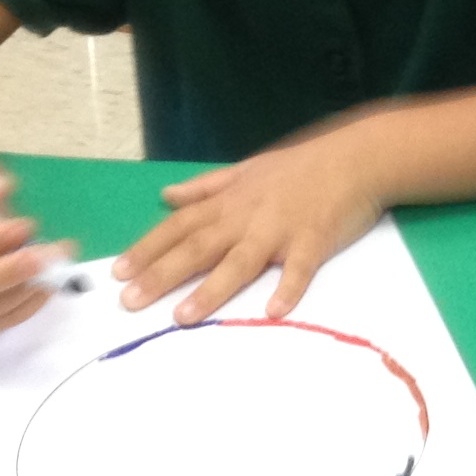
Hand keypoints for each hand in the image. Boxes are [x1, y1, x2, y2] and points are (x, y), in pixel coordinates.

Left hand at [113, 132, 383, 322]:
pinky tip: (274, 312)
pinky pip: (300, 268)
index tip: (118, 272)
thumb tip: (168, 196)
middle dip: (162, 274)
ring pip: (240, 261)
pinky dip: (287, 288)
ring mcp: (280, 229)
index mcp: (230, 201)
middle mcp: (247, 216)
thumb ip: (206, 187)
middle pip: (198, 247)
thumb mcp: (247, 168)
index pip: (180, 226)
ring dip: (212, 290)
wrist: (357, 158)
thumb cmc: (302, 166)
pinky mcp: (315, 240)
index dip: (148, 248)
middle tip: (130, 302)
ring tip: (184, 317)